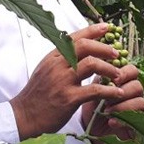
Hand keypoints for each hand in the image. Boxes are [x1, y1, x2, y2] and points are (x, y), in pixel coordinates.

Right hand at [11, 23, 126, 138]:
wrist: (24, 115)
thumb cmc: (38, 93)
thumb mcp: (46, 69)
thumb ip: (61, 58)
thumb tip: (78, 47)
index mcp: (53, 56)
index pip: (75, 37)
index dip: (93, 30)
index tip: (107, 27)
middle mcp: (57, 65)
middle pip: (85, 46)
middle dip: (104, 48)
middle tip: (116, 53)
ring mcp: (63, 81)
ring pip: (92, 64)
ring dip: (109, 68)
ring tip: (118, 74)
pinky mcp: (69, 98)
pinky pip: (94, 90)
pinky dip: (109, 90)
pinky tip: (117, 92)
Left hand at [82, 62, 143, 138]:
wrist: (92, 127)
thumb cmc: (93, 104)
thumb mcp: (94, 89)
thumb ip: (101, 78)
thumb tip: (102, 65)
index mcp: (125, 80)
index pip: (132, 70)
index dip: (124, 73)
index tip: (113, 79)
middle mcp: (134, 91)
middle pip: (138, 85)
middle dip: (123, 91)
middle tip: (109, 97)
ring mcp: (137, 106)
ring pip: (140, 100)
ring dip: (122, 105)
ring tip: (107, 110)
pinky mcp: (138, 121)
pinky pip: (138, 117)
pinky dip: (123, 118)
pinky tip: (111, 121)